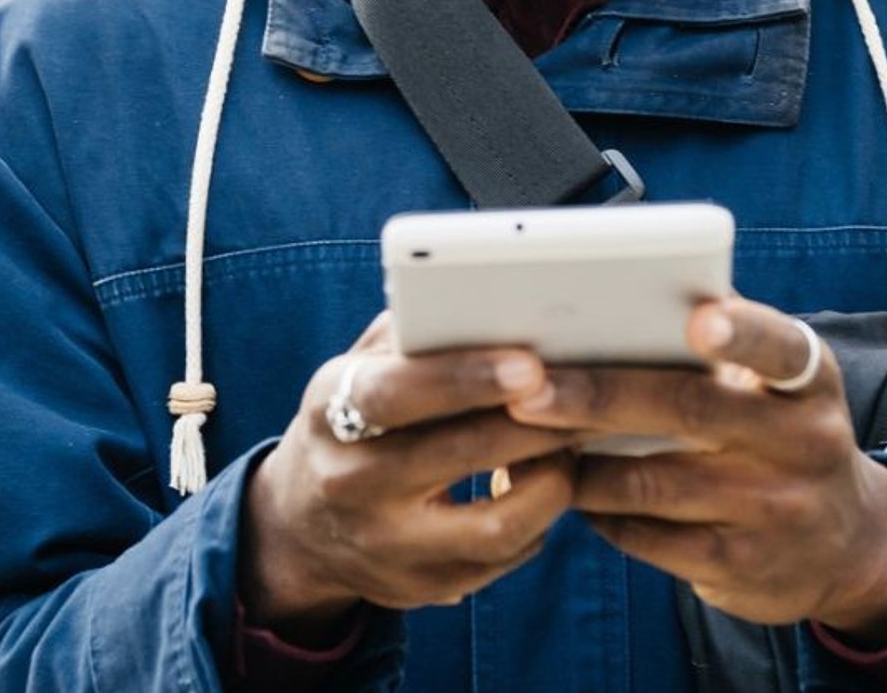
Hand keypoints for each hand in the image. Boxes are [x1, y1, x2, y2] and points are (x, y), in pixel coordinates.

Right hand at [242, 312, 581, 636]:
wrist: (302, 523)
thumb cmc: (353, 422)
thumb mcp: (354, 372)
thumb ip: (408, 338)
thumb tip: (482, 301)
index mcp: (329, 412)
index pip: (395, 393)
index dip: (464, 378)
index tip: (529, 365)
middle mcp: (349, 482)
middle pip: (458, 454)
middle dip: (535, 424)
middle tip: (588, 398)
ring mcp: (385, 543)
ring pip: (496, 525)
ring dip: (552, 482)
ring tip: (572, 446)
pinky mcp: (422, 588)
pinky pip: (504, 558)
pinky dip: (538, 519)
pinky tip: (546, 484)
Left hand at [509, 296, 886, 637]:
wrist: (841, 547)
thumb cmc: (770, 433)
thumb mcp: (770, 386)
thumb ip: (710, 336)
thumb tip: (609, 282)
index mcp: (806, 384)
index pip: (779, 349)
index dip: (741, 333)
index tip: (698, 321)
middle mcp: (801, 445)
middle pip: (687, 409)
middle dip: (596, 397)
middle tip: (526, 390)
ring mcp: (773, 512)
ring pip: (650, 482)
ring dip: (576, 461)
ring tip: (520, 436)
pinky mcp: (739, 566)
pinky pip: (643, 536)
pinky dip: (591, 510)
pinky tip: (560, 488)